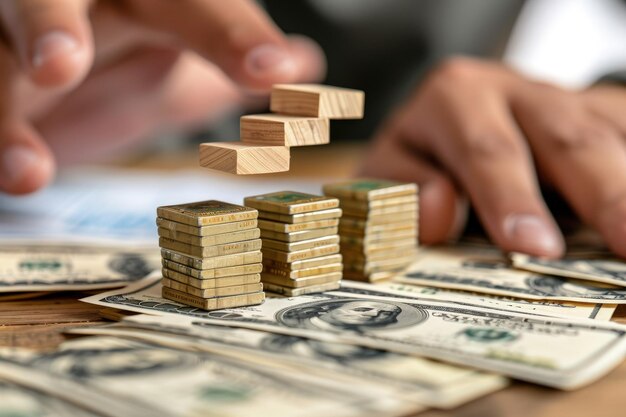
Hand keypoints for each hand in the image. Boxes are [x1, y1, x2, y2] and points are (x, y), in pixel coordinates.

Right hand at [0, 0, 324, 194]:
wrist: (36, 96)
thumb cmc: (108, 80)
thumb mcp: (173, 79)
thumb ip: (230, 69)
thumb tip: (306, 61)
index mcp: (151, 0)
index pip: (201, 3)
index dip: (235, 33)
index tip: (275, 70)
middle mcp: (93, 1)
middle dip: (104, 11)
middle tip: (92, 57)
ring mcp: (29, 27)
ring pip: (23, 10)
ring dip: (39, 35)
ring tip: (52, 84)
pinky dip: (3, 128)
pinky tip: (21, 170)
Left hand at [361, 57, 625, 257]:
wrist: (456, 110)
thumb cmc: (423, 153)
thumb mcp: (390, 170)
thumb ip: (402, 191)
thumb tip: (439, 210)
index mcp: (454, 98)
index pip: (486, 150)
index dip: (511, 198)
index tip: (536, 246)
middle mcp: (513, 88)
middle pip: (566, 138)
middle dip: (602, 192)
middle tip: (625, 242)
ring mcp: (564, 96)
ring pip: (609, 134)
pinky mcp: (598, 110)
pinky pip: (624, 131)